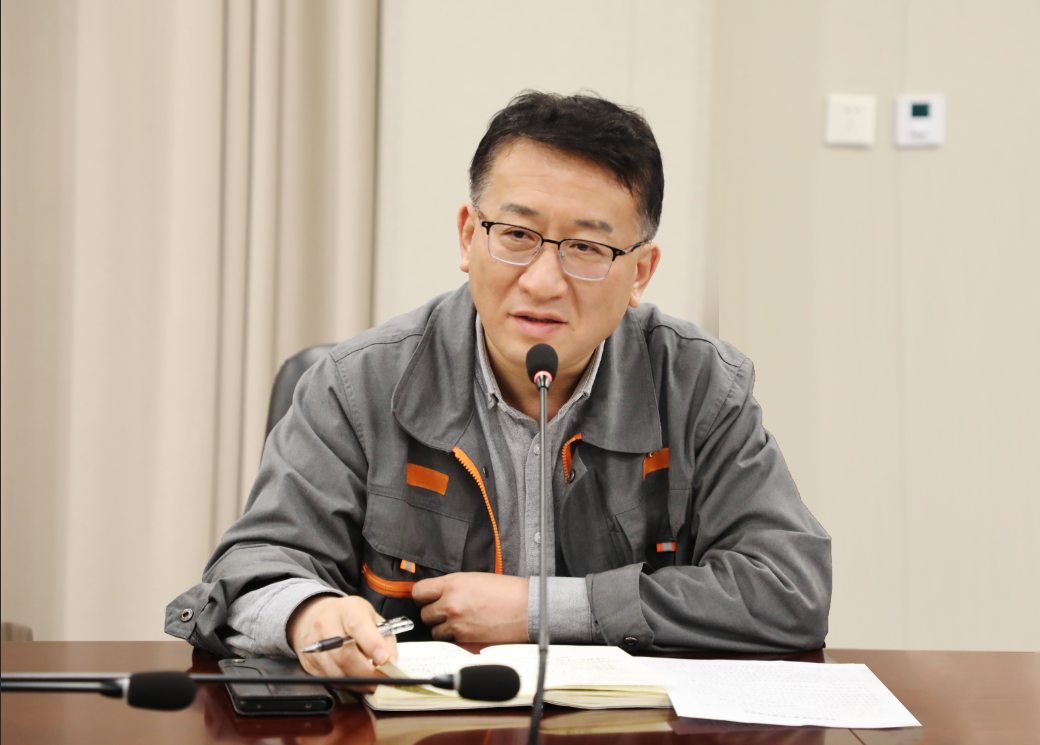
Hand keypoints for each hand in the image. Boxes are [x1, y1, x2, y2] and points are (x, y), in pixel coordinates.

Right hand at [287, 595, 398, 692]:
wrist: (319, 617)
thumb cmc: (351, 617)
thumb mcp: (373, 618)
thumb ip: (386, 639)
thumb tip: (391, 663)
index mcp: (347, 609)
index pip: (357, 626)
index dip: (372, 644)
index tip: (385, 659)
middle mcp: (326, 625)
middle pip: (345, 655)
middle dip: (367, 673)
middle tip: (384, 682)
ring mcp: (314, 645)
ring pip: (337, 672)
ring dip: (359, 683)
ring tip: (373, 684)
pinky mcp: (308, 662)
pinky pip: (329, 680)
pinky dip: (347, 685)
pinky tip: (358, 681)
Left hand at [412, 573, 528, 642]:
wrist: (527, 608)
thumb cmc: (508, 592)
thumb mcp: (475, 579)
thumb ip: (453, 587)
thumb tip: (438, 595)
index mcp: (453, 584)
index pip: (419, 591)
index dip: (422, 596)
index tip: (426, 599)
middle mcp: (450, 604)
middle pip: (424, 614)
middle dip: (434, 613)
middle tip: (447, 611)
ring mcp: (456, 624)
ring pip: (435, 631)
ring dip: (443, 628)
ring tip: (460, 622)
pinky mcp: (464, 641)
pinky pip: (448, 642)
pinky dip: (454, 639)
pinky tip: (468, 631)